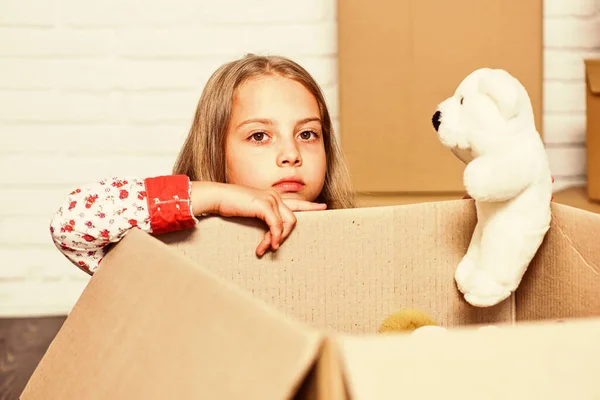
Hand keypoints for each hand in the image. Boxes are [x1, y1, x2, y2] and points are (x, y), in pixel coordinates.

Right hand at [191, 182, 326, 255]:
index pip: (296, 202)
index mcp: (272, 197)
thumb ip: (261, 217)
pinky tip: (267, 246)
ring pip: (287, 224)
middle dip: (285, 236)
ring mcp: (271, 199)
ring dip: (276, 240)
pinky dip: (273, 237)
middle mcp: (275, 196)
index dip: (310, 206)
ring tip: (265, 248)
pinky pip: (276, 226)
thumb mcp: (249, 211)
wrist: (217, 197)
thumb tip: (269, 231)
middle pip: (293, 219)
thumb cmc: (230, 205)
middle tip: (273, 248)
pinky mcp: (265, 205)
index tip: (323, 207)